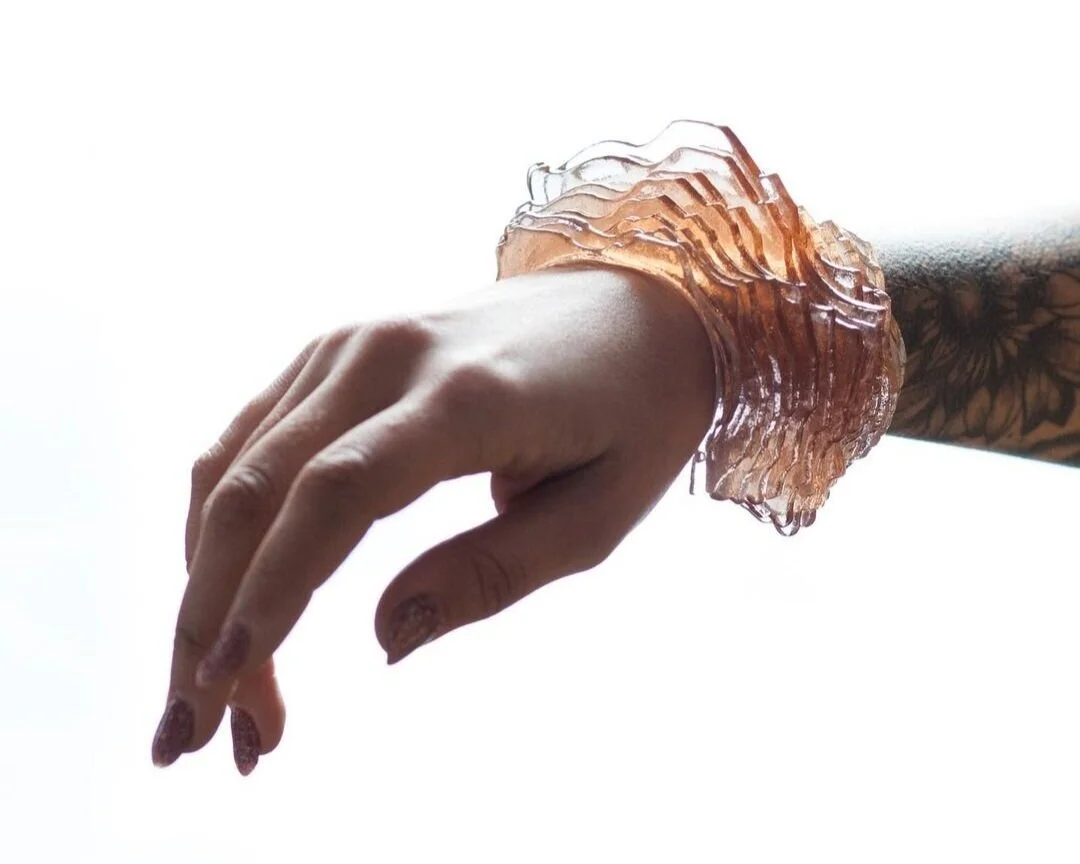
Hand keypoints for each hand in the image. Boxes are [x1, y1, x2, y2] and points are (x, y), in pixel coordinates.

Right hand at [151, 266, 715, 772]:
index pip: (338, 493)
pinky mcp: (336, 349)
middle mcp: (389, 354)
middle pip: (260, 485)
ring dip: (203, 577)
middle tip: (195, 724)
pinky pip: (252, 435)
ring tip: (207, 679)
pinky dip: (220, 519)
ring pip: (236, 464)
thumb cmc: (636, 413)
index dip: (272, 588)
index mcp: (467, 396)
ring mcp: (352, 342)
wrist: (633, 304)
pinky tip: (220, 587)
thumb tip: (384, 636)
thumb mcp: (598, 513)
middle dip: (210, 610)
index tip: (230, 680)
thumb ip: (492, 573)